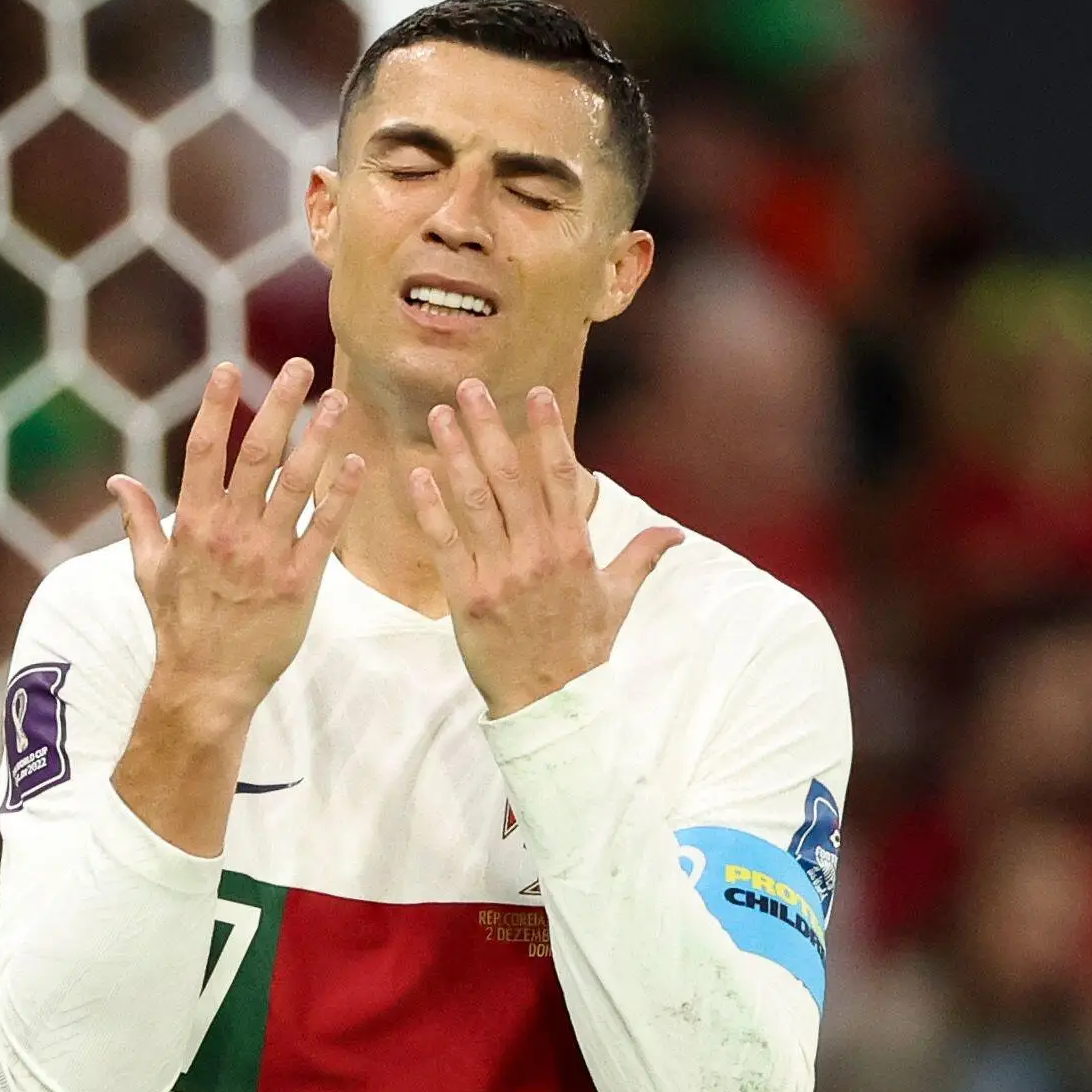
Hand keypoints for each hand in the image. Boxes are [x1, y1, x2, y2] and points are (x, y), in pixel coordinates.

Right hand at [108, 359, 364, 725]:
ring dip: (319, 438)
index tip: (231, 368)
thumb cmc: (178, 626)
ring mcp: (266, 556)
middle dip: (280, 406)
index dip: (216, 407)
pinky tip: (357, 462)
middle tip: (301, 367)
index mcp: (193, 524)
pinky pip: (324, 530)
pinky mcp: (299, 584)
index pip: (203, 451)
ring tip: (337, 401)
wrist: (208, 684)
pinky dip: (341, 495)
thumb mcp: (149, 571)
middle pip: (257, 454)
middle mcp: (229, 533)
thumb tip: (117, 481)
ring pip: (296, 484)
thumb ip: (139, 521)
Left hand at [410, 378, 683, 716]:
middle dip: (488, 428)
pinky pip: (446, 542)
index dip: (547, 431)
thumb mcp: (618, 600)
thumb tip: (675, 533)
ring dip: (454, 454)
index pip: (560, 476)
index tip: (535, 393)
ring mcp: (500, 574)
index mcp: (575, 548)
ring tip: (438, 416)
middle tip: (468, 388)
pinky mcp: (467, 597)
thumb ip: (641, 557)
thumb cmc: (583, 650)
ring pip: (474, 502)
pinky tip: (416, 474)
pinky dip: (430, 507)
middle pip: (510, 477)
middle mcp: (538, 554)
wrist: (550, 704)